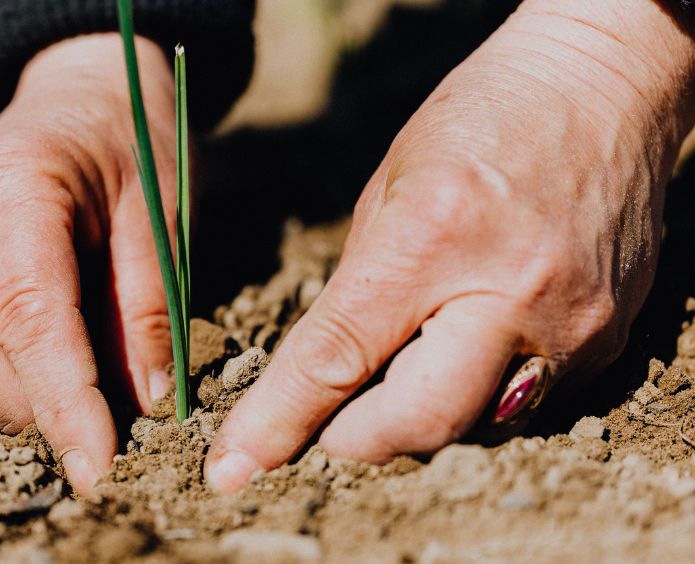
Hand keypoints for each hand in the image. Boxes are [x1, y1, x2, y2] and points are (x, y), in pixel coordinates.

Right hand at [0, 33, 178, 494]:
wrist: (82, 94)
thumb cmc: (130, 142)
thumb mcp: (161, 211)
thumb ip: (148, 306)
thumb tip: (145, 404)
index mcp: (9, 188)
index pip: (26, 317)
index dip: (62, 403)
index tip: (98, 468)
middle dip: (12, 405)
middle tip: (89, 415)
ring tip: (67, 383)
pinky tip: (34, 362)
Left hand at [206, 0, 694, 492]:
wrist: (604, 86)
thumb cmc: (480, 120)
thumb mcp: (388, 189)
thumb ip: (355, 291)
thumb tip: (320, 376)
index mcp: (432, 237)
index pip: (338, 357)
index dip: (278, 422)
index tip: (231, 469)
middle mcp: (510, 293)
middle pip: (417, 422)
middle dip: (355, 441)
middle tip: (327, 426)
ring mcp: (570, 324)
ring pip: (473, 426)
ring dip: (417, 417)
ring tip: (402, 367)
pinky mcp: (607, 340)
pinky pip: (524, 403)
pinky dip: (476, 394)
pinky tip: (465, 346)